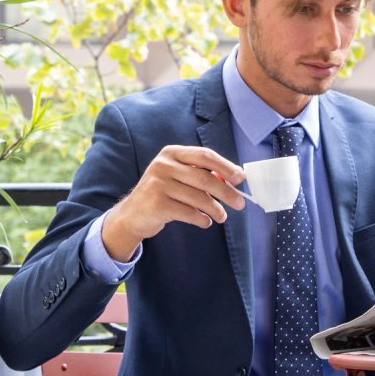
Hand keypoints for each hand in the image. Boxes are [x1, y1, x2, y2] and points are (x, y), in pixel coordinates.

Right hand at [101, 145, 246, 260]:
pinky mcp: (157, 204)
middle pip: (204, 178)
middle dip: (226, 192)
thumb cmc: (164, 194)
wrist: (133, 214)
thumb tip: (234, 178)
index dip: (225, 166)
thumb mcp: (179, 177)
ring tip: (222, 217)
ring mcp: (158, 184)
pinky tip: (205, 222)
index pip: (204, 156)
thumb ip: (202, 174)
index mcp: (171, 153)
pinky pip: (189, 213)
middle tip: (240, 203)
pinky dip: (202, 219)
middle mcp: (163, 165)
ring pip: (199, 198)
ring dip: (216, 209)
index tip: (241, 178)